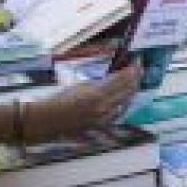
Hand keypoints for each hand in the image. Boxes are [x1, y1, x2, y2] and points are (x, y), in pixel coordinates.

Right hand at [25, 62, 140, 142]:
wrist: (48, 121)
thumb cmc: (60, 99)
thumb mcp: (81, 85)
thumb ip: (101, 83)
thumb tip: (116, 78)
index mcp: (98, 94)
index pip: (122, 79)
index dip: (133, 69)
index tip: (138, 61)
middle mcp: (104, 107)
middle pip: (128, 90)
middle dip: (136, 78)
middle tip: (139, 68)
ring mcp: (105, 118)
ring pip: (127, 101)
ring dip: (132, 89)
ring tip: (134, 79)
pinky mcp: (103, 125)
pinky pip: (120, 112)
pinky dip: (125, 102)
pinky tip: (125, 96)